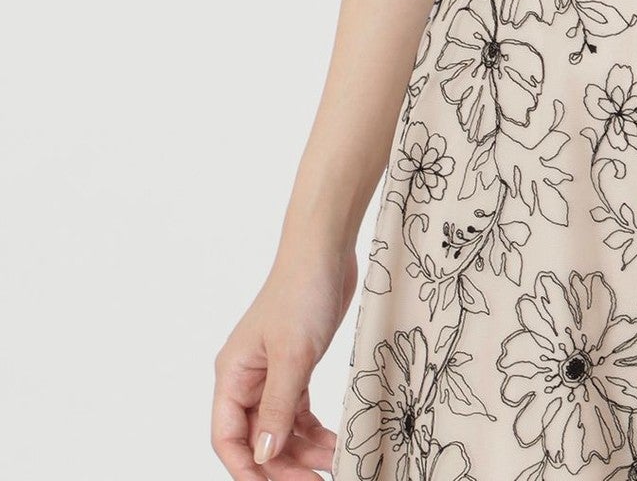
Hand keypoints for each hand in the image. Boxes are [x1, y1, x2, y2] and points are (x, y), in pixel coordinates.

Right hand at [211, 245, 356, 477]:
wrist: (326, 250)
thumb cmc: (301, 292)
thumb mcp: (292, 355)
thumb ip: (277, 408)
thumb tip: (263, 456)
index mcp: (232, 376)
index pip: (228, 438)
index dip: (247, 469)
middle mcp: (247, 379)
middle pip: (257, 439)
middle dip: (282, 466)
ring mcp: (272, 374)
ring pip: (281, 429)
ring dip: (303, 452)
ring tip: (333, 467)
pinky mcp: (297, 366)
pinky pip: (300, 411)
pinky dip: (315, 430)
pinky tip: (334, 444)